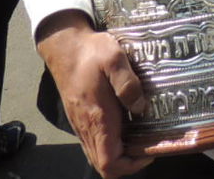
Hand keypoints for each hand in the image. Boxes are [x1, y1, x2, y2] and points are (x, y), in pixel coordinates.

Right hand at [36, 11, 150, 177]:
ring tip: (141, 136)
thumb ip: (128, 84)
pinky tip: (127, 125)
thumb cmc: (90, 52)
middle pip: (105, 166)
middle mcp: (87, 128)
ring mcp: (82, 125)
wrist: (65, 46)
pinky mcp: (81, 119)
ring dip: (120, 154)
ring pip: (99, 156)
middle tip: (149, 145)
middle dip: (129, 163)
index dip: (130, 166)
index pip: (109, 162)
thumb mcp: (114, 59)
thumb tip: (140, 107)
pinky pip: (95, 144)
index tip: (149, 152)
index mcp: (97, 118)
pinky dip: (112, 144)